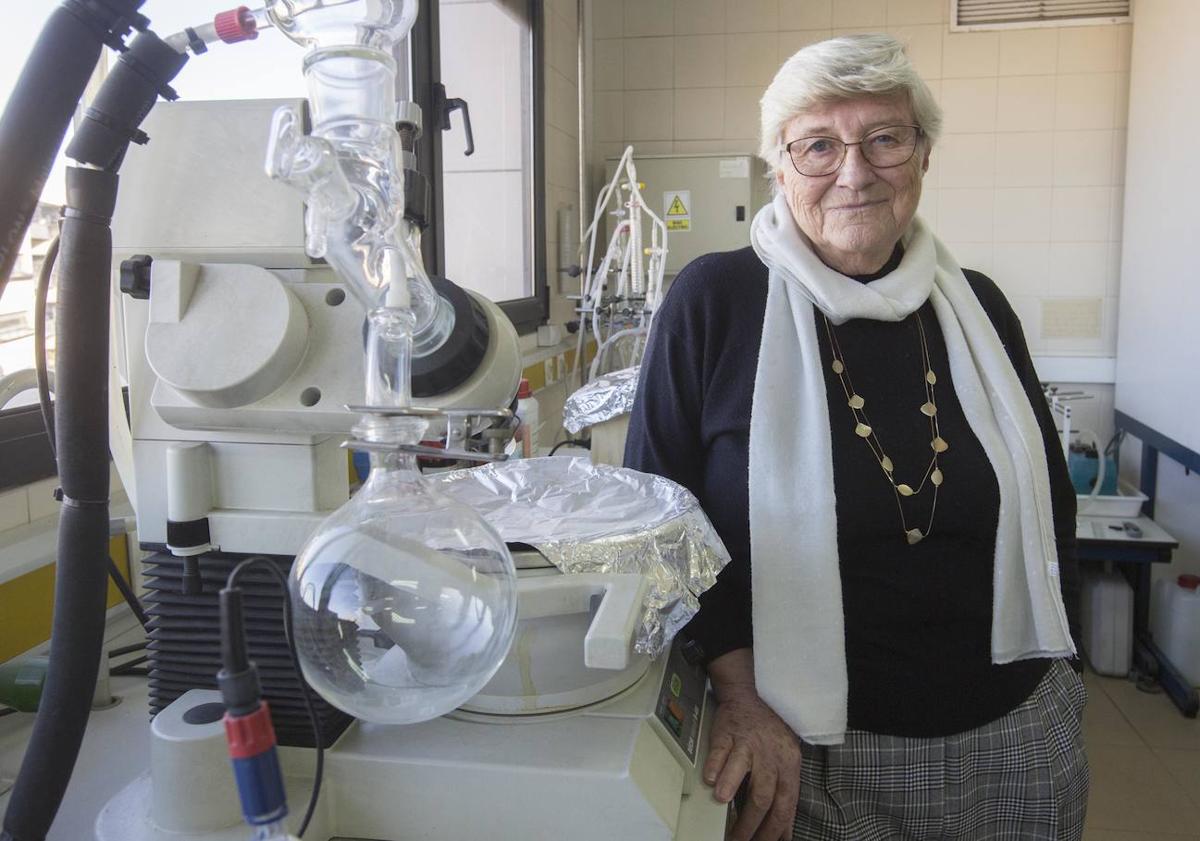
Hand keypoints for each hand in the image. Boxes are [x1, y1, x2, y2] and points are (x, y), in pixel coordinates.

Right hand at [704, 687, 801, 840]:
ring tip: (721, 802)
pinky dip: (715, 765)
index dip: (774, 830)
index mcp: (789, 765)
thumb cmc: (765, 737)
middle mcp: (772, 754)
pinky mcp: (728, 732)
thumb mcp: (783, 763)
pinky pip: (721, 749)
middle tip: (738, 840)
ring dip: (732, 786)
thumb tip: (784, 834)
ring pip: (745, 768)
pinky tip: (709, 779)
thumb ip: (783, 795)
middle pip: (764, 794)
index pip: (786, 805)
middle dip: (750, 823)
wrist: (745, 699)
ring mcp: (749, 742)